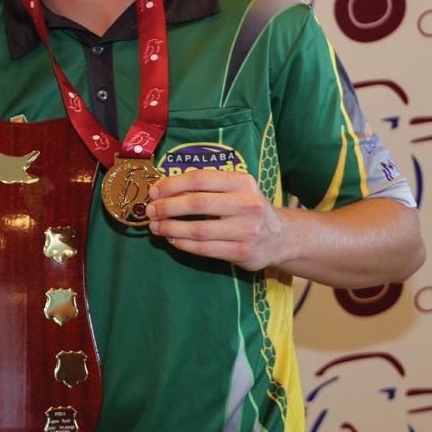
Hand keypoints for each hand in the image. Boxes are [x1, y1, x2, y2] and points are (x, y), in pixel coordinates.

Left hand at [146, 168, 288, 270]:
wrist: (281, 237)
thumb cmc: (247, 209)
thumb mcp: (235, 190)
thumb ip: (206, 187)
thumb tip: (162, 189)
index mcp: (243, 182)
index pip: (200, 179)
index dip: (172, 185)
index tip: (154, 191)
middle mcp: (247, 204)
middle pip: (197, 204)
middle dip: (167, 207)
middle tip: (150, 211)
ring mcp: (247, 230)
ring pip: (198, 230)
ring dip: (170, 229)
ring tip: (156, 227)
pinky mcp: (242, 252)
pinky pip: (204, 249)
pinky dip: (182, 244)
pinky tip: (172, 239)